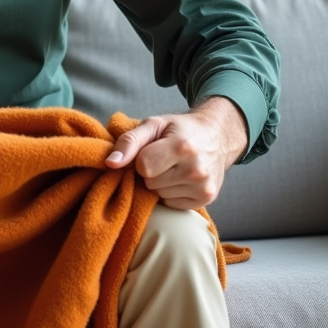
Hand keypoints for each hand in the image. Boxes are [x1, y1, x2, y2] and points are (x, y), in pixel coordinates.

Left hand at [104, 97, 247, 209]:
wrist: (217, 137)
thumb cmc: (180, 129)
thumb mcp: (154, 125)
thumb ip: (129, 141)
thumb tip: (110, 163)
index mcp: (183, 147)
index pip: (143, 166)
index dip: (142, 158)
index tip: (152, 149)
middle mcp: (197, 170)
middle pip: (150, 182)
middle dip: (151, 171)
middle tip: (165, 158)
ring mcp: (203, 187)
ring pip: (159, 194)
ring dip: (161, 182)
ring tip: (174, 167)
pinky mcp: (206, 199)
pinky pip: (170, 203)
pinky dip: (171, 192)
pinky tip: (181, 178)